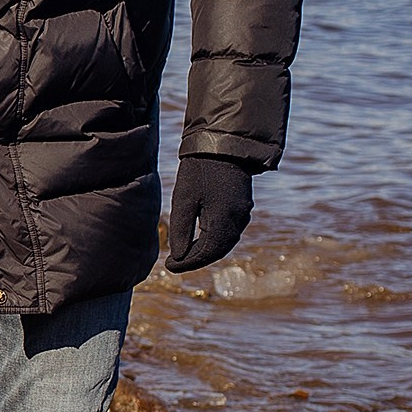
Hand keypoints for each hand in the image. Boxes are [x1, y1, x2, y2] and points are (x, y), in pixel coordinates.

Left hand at [165, 156, 253, 271]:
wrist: (222, 144)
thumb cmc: (199, 170)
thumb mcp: (183, 199)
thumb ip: (181, 230)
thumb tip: (178, 257)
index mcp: (224, 220)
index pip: (206, 254)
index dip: (187, 264)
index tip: (168, 267)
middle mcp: (238, 220)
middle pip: (217, 251)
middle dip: (195, 259)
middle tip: (174, 263)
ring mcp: (243, 214)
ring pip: (224, 243)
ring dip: (205, 251)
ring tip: (183, 254)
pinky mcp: (242, 207)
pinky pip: (228, 232)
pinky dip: (213, 240)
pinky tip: (199, 240)